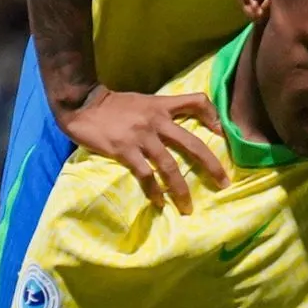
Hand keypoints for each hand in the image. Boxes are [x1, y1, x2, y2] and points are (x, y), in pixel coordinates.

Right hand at [56, 86, 228, 212]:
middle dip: (211, 165)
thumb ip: (161, 111)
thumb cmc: (113, 105)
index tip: (222, 134)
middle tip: (224, 183)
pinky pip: (144, 174)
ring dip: (181, 189)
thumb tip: (176, 128)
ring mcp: (141, 136)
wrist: (82, 102)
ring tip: (187, 207)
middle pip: (192, 143)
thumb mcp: (143, 100)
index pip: (197, 102)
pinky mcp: (124, 150)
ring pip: (170, 165)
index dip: (214, 116)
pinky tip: (159, 202)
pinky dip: (153, 190)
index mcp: (162, 106)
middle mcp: (157, 121)